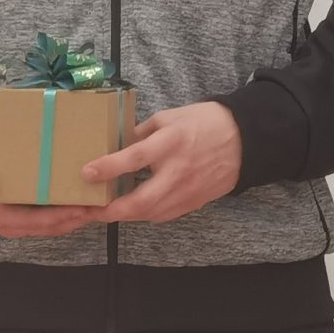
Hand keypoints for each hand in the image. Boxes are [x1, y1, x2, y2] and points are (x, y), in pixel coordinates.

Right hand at [0, 137, 103, 238]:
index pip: (34, 222)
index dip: (59, 218)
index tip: (82, 209)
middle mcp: (9, 220)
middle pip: (49, 226)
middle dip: (76, 219)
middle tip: (102, 207)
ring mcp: (17, 216)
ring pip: (53, 223)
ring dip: (76, 217)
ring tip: (101, 205)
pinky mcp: (24, 208)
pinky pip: (50, 214)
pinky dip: (69, 210)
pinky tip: (87, 199)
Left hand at [84, 102, 242, 223]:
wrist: (247, 139)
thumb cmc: (205, 122)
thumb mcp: (170, 117)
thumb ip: (142, 133)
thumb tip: (114, 146)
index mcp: (172, 142)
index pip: (135, 158)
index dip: (108, 167)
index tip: (86, 173)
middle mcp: (180, 170)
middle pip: (141, 200)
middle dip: (111, 210)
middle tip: (90, 209)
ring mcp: (190, 190)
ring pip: (151, 213)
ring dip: (125, 215)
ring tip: (106, 210)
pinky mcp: (196, 201)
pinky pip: (165, 215)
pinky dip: (146, 214)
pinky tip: (135, 208)